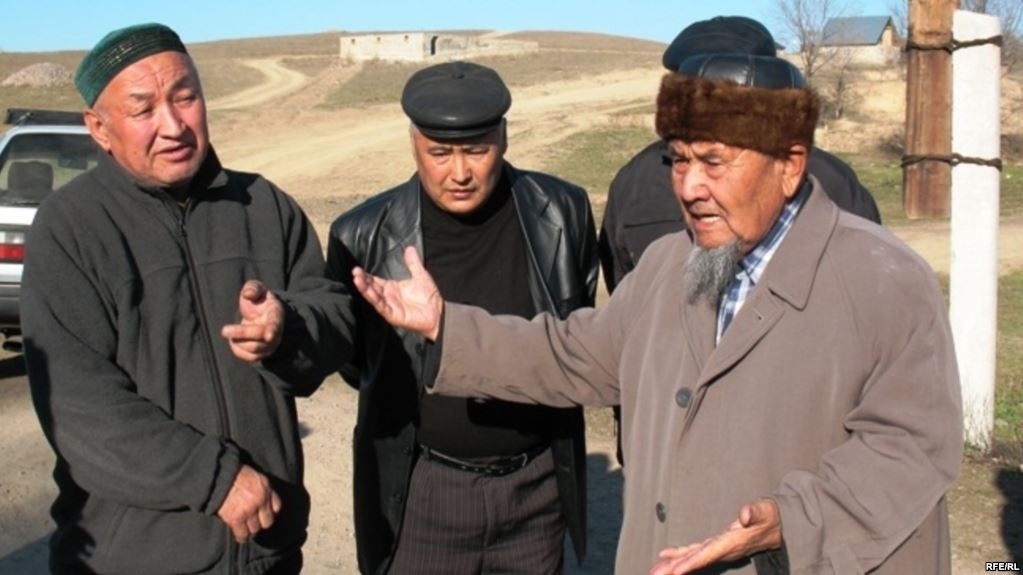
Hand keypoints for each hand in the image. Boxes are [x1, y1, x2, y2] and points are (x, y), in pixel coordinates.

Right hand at [216, 464, 281, 543]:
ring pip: (255, 529)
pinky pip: (242, 534)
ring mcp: (249, 510)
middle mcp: (260, 500)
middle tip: (254, 523)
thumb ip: (261, 489)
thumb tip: (263, 501)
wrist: (218, 476)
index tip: (265, 515)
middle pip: (267, 521)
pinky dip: (241, 537)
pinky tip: (240, 537)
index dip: (270, 512)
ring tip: (246, 530)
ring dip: (250, 530)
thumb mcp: (254, 476)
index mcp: (265, 488)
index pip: (276, 507)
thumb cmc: (233, 474)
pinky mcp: (236, 518)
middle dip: (261, 523)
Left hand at [221, 280, 282, 361]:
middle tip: (224, 330)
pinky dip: (238, 350)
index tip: (268, 335)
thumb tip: (248, 294)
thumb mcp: (256, 289)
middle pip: (260, 339)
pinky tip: (233, 340)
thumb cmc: (258, 301)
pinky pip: (250, 358)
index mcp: (276, 314)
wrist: (260, 315)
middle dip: (241, 334)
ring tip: (230, 332)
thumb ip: (252, 288)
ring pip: (254, 350)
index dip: (273, 330)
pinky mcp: (263, 353)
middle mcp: (277, 332)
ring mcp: (271, 345)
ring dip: (238, 342)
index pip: (276, 324)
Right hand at [352, 246, 442, 340]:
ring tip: (357, 279)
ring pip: (373, 296)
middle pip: (371, 287)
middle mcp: (388, 297)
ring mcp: (389, 306)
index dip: (366, 275)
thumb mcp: (420, 275)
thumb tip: (410, 248)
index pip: (375, 280)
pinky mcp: (392, 314)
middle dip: (362, 280)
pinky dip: (373, 298)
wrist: (438, 312)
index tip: (357, 268)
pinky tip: (367, 291)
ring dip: (364, 288)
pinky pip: (380, 305)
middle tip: (355, 271)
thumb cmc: (429, 297)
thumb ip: (413, 263)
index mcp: (392, 288)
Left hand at [648, 499, 781, 574]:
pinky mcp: (716, 546)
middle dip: (675, 568)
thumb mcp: (765, 511)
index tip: (676, 571)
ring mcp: (718, 549)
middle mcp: (723, 549)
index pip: (709, 554)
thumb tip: (745, 514)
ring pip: (692, 559)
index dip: (692, 562)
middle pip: (695, 560)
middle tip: (655, 574)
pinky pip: (695, 553)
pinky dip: (680, 555)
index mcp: (731, 542)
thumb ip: (754, 512)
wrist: (778, 527)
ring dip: (673, 565)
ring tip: (655, 571)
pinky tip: (666, 556)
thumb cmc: (769, 517)